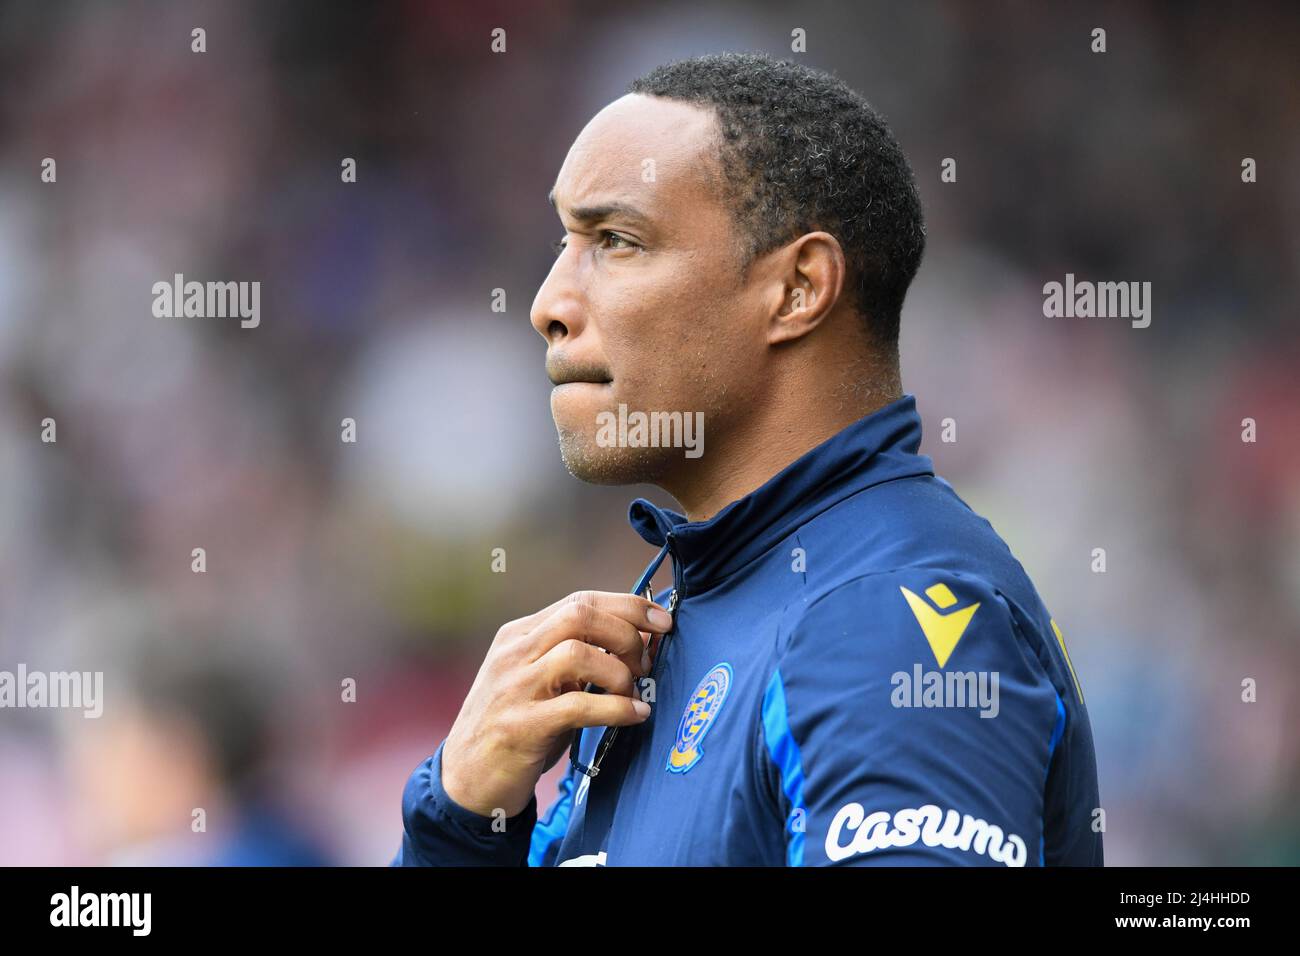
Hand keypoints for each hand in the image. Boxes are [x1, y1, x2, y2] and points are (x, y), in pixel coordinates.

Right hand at [440, 590, 673, 817]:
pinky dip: (616, 708)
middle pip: (579, 614)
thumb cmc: (517, 728)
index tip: (662, 621)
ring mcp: (514, 688)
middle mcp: (514, 654)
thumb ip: (584, 658)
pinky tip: (636, 715)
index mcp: (519, 636)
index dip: (628, 606)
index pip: (579, 601)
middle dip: (626, 632)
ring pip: (578, 652)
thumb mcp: (544, 683)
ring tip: (632, 693)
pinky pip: (578, 706)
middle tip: (645, 664)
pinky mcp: (521, 726)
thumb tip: (644, 638)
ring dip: (620, 672)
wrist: (466, 781)